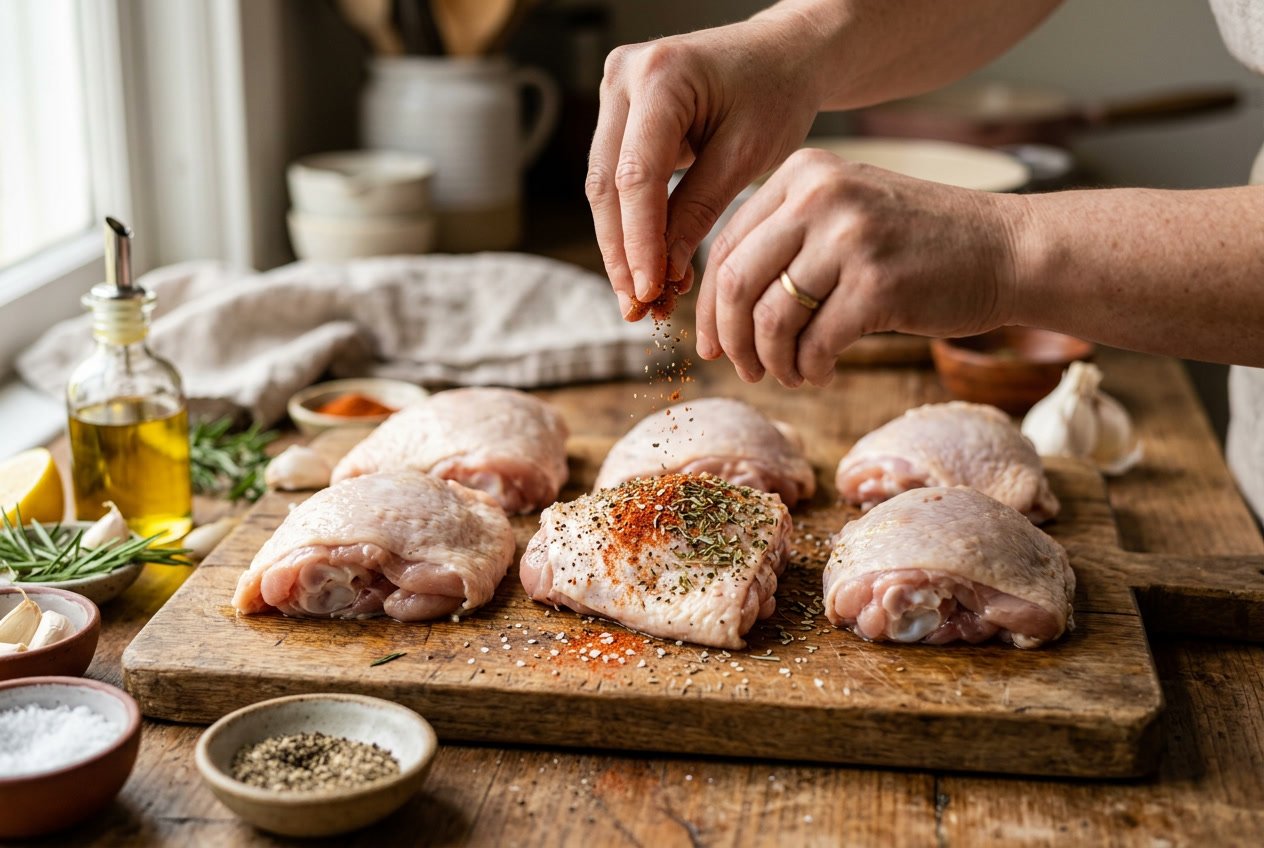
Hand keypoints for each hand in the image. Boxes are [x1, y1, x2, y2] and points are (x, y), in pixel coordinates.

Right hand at [586, 15, 824, 318]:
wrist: (783, 54)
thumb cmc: (777, 93)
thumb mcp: (747, 155)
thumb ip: (700, 211)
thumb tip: (665, 275)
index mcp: (661, 75)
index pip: (637, 177)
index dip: (639, 242)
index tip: (651, 293)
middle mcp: (624, 75)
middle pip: (607, 184)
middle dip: (621, 253)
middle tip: (638, 308)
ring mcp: (615, 91)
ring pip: (603, 187)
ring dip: (620, 247)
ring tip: (642, 300)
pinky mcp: (618, 112)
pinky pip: (616, 178)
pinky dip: (630, 225)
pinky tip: (645, 268)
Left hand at [697, 148, 1024, 385]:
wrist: (1007, 249)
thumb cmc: (918, 243)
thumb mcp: (845, 213)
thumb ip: (784, 241)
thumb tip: (717, 311)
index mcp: (803, 174)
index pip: (724, 246)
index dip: (708, 306)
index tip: (712, 344)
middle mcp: (821, 196)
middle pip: (734, 283)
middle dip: (729, 340)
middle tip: (744, 370)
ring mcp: (850, 238)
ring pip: (768, 319)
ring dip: (771, 362)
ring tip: (789, 374)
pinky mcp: (878, 285)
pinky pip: (813, 344)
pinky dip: (808, 370)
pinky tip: (820, 373)